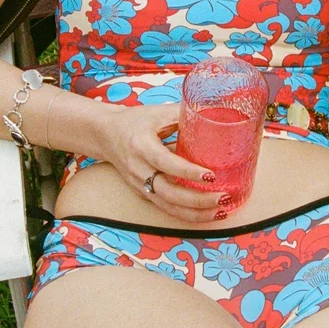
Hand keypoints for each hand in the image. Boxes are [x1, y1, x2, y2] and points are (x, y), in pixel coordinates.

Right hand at [100, 102, 234, 224]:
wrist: (105, 135)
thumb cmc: (135, 121)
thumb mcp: (158, 113)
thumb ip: (184, 115)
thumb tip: (215, 115)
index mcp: (141, 146)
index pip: (166, 163)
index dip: (188, 171)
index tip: (211, 175)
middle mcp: (139, 170)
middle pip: (168, 193)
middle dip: (197, 200)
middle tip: (223, 197)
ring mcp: (139, 185)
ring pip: (168, 206)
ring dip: (196, 213)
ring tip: (221, 212)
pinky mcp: (143, 194)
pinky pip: (166, 208)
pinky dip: (187, 214)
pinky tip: (208, 213)